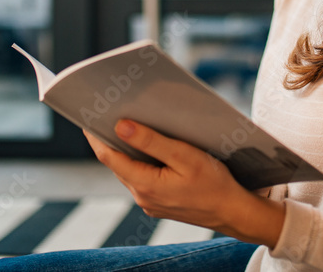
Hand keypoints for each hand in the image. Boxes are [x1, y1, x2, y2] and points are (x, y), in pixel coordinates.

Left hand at [84, 120, 284, 247]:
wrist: (234, 212)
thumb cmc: (215, 184)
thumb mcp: (185, 156)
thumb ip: (152, 142)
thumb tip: (121, 127)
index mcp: (145, 186)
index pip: (108, 156)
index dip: (95, 134)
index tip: (88, 113)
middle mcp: (142, 197)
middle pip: (117, 162)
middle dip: (111, 138)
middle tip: (107, 111)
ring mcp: (150, 202)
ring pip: (130, 169)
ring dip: (127, 149)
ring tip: (127, 123)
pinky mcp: (159, 202)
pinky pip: (142, 176)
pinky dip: (141, 160)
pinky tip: (150, 145)